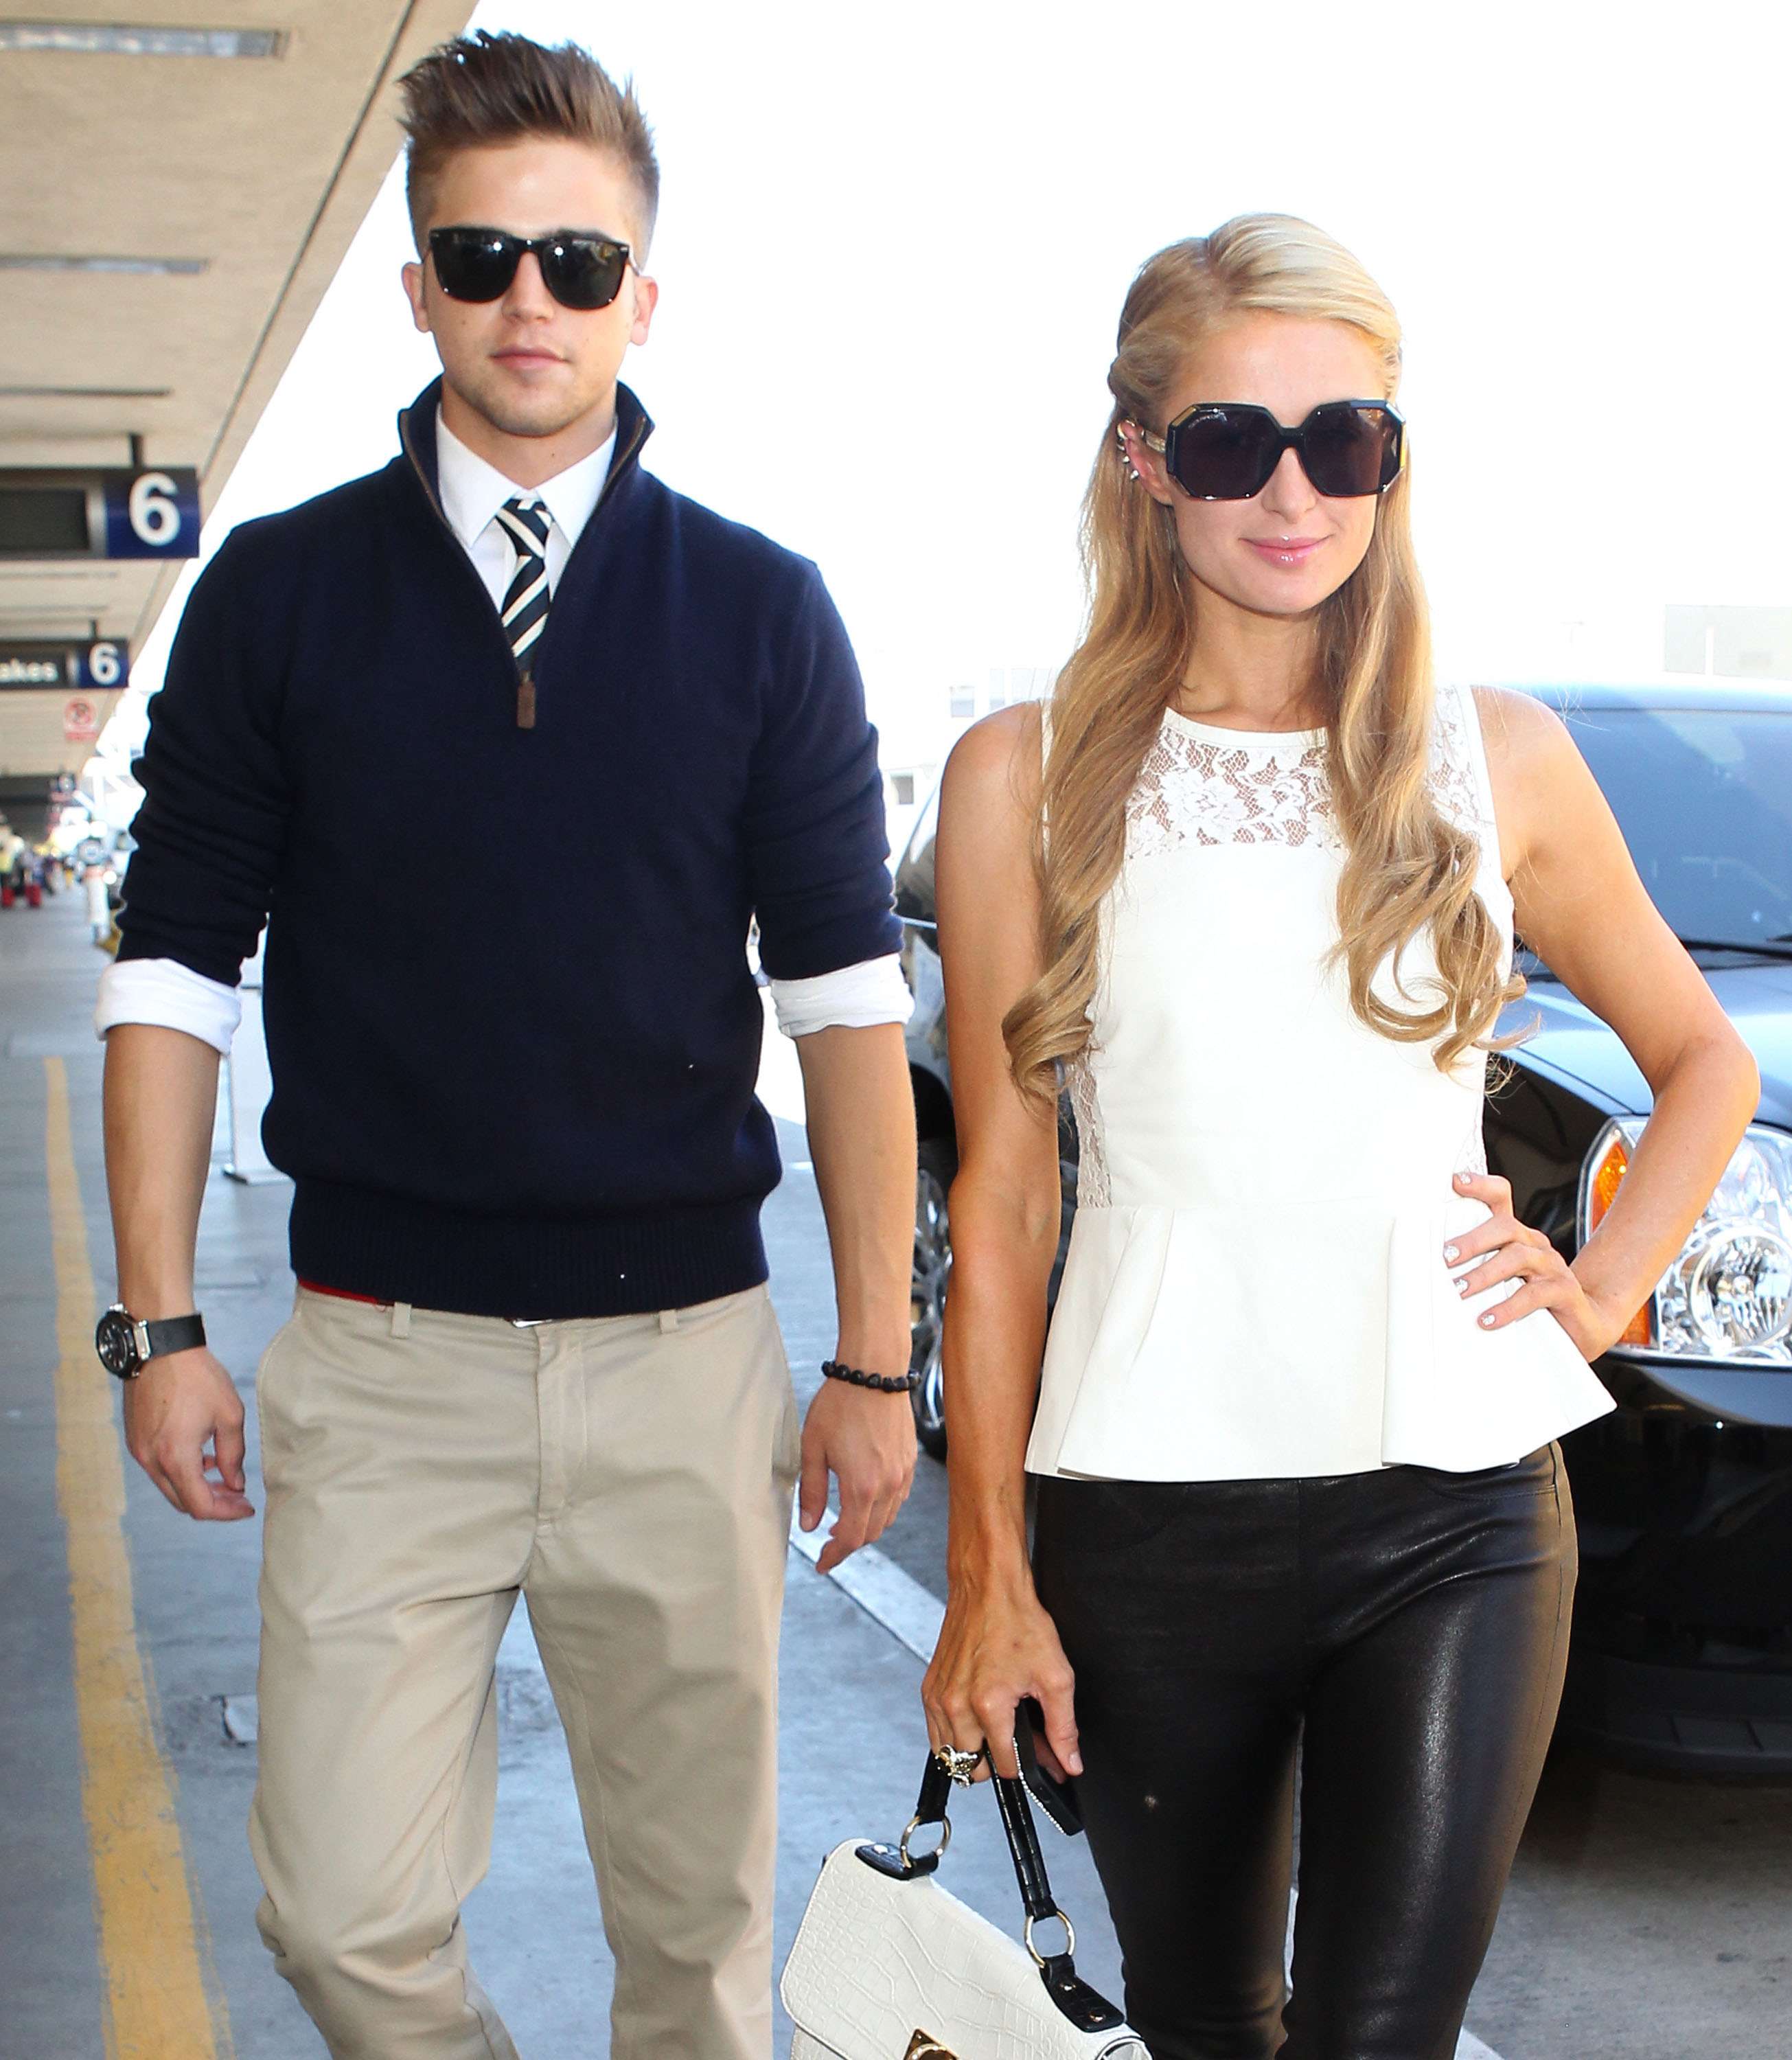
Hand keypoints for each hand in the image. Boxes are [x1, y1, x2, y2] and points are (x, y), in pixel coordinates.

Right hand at [122, 1346, 254, 1520]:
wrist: (161, 1348)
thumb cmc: (198, 1377)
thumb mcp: (229, 1415)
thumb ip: (234, 1455)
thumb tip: (236, 1484)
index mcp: (176, 1457)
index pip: (200, 1505)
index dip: (226, 1512)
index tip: (246, 1507)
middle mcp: (151, 1461)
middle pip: (183, 1501)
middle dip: (213, 1503)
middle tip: (238, 1495)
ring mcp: (139, 1451)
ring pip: (170, 1486)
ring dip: (196, 1488)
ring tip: (225, 1477)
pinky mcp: (135, 1440)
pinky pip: (159, 1469)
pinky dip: (181, 1472)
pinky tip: (203, 1459)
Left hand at [798, 1377, 915, 1574]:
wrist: (873, 1372)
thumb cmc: (839, 1406)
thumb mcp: (813, 1448)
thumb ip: (810, 1491)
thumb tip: (807, 1526)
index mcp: (861, 1487)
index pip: (849, 1538)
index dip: (834, 1556)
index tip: (820, 1563)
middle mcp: (888, 1485)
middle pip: (870, 1533)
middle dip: (848, 1544)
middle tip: (827, 1544)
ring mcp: (903, 1474)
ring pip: (887, 1518)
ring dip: (865, 1527)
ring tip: (842, 1523)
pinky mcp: (910, 1461)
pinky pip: (898, 1498)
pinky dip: (882, 1509)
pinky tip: (865, 1499)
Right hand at [923, 1572, 1080, 1781]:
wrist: (988, 1587)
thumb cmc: (1019, 1622)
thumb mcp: (1055, 1675)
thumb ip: (1064, 1727)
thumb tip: (1070, 1762)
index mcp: (988, 1705)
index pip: (1005, 1767)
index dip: (1030, 1766)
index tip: (1042, 1758)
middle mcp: (956, 1705)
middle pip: (973, 1767)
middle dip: (999, 1762)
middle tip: (1020, 1741)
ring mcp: (938, 1698)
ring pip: (950, 1754)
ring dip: (973, 1751)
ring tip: (997, 1730)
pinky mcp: (929, 1688)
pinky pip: (936, 1732)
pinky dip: (955, 1733)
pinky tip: (976, 1716)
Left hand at [1445, 1170, 1625, 1360]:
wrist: (1582, 1324)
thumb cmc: (1532, 1298)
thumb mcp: (1501, 1279)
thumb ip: (1473, 1268)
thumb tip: (1427, 1272)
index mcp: (1516, 1235)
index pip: (1501, 1198)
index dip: (1481, 1186)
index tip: (1455, 1182)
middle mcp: (1534, 1244)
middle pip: (1506, 1226)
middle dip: (1473, 1241)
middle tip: (1446, 1258)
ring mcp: (1552, 1266)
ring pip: (1519, 1257)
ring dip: (1485, 1274)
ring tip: (1460, 1290)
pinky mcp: (1564, 1291)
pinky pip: (1535, 1295)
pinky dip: (1508, 1308)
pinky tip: (1487, 1319)